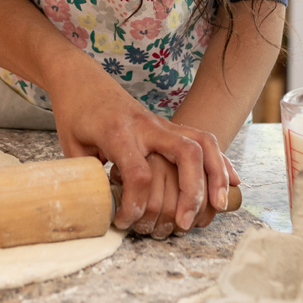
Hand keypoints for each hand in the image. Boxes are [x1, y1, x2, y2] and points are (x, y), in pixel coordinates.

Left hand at [47, 60, 233, 234]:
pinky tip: (231, 181)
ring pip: (202, 144)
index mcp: (118, 132)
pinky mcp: (170, 127)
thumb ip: (85, 176)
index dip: (137, 204)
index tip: (125, 220)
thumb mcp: (71, 145)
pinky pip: (204, 140)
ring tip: (217, 206)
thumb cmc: (76, 112)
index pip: (139, 173)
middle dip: (191, 192)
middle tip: (184, 223)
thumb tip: (97, 209)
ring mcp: (163, 125)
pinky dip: (220, 161)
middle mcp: (147, 126)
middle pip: (185, 154)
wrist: (82, 79)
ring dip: (215, 176)